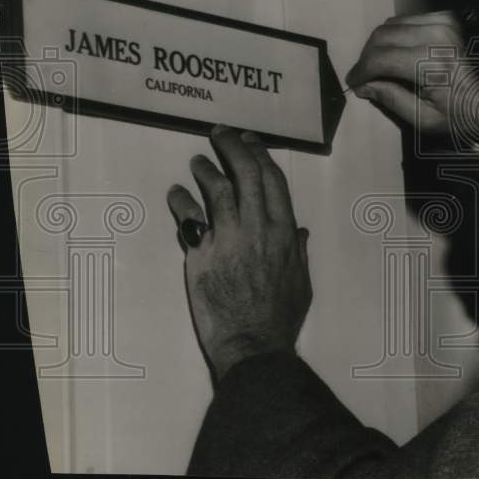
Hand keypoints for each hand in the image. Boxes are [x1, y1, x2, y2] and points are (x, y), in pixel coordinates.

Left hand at [167, 125, 311, 381]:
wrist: (253, 344)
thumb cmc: (281, 317)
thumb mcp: (302, 282)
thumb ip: (299, 253)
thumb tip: (300, 232)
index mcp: (284, 231)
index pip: (272, 180)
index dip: (260, 154)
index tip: (250, 140)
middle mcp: (258, 228)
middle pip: (246, 173)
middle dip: (233, 147)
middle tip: (221, 134)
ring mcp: (228, 239)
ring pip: (218, 190)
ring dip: (207, 170)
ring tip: (198, 162)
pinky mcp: (202, 256)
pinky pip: (190, 220)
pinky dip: (182, 202)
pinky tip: (176, 193)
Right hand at [345, 10, 478, 142]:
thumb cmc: (469, 115)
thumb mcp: (427, 119)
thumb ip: (391, 99)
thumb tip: (364, 85)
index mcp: (433, 64)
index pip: (380, 58)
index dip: (360, 70)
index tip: (354, 82)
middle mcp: (438, 36)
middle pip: (382, 36)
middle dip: (367, 57)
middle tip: (364, 76)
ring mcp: (445, 22)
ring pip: (393, 24)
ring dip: (380, 44)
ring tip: (379, 66)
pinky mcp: (450, 17)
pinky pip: (409, 19)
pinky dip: (397, 34)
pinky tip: (399, 53)